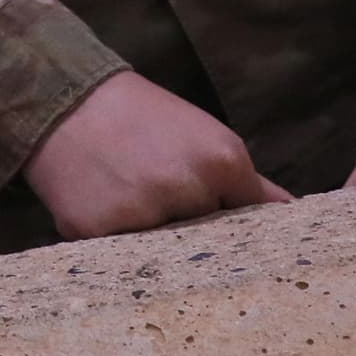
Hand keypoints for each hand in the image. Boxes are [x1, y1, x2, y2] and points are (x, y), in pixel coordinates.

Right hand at [22, 70, 290, 238]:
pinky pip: (119, 255)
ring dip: (153, 238)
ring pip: (166, 254)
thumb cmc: (141, 119)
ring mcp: (140, 211)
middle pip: (209, 240)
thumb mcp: (205, 137)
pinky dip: (113, 239)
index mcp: (221, 162)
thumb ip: (248, 182)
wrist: (63, 99)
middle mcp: (186, 187)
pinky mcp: (95, 229)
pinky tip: (103, 207)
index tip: (206, 210)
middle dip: (191, 229)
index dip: (227, 216)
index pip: (249, 221)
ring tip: (130, 200)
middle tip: (159, 197)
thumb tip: (292, 214)